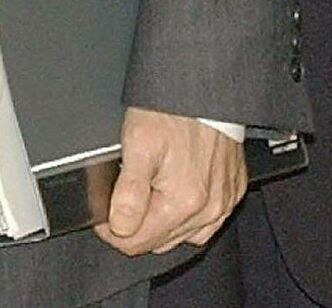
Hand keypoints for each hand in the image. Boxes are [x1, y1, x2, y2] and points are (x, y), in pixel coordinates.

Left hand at [97, 108, 244, 254]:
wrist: (204, 89)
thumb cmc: (172, 111)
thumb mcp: (136, 144)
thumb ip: (128, 192)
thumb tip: (118, 226)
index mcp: (183, 202)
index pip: (138, 242)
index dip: (111, 231)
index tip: (100, 218)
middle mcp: (209, 210)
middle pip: (160, 242)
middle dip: (134, 229)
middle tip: (117, 203)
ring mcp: (223, 203)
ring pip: (182, 236)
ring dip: (159, 225)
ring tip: (142, 198)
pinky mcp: (232, 193)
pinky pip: (205, 223)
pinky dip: (185, 218)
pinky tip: (171, 197)